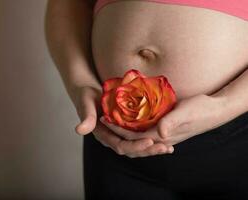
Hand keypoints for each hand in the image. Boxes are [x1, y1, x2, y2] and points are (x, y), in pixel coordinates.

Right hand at [73, 85, 169, 156]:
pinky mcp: (125, 130)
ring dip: (152, 148)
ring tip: (169, 148)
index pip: (121, 146)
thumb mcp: (86, 104)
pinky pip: (139, 138)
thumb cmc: (86, 97)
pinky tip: (164, 138)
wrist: (87, 93)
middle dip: (149, 150)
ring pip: (137, 147)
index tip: (150, 141)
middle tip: (166, 148)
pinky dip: (151, 140)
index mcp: (103, 135)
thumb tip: (80, 130)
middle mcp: (112, 138)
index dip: (135, 145)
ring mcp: (119, 135)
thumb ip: (86, 117)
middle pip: (132, 150)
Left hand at [100, 94, 227, 156]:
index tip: (105, 118)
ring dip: (124, 130)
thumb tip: (160, 133)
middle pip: (132, 140)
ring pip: (138, 136)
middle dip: (117, 131)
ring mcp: (163, 135)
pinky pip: (145, 130)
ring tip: (113, 119)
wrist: (215, 110)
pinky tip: (130, 119)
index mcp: (161, 136)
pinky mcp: (165, 129)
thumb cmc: (201, 110)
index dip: (117, 129)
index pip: (133, 137)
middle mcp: (160, 138)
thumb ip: (172, 122)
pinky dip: (135, 127)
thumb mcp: (186, 113)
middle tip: (104, 119)